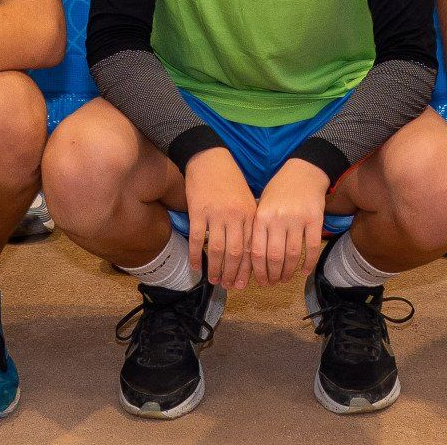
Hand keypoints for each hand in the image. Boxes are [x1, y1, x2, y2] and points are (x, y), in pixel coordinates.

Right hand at [183, 148, 257, 289]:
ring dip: (215, 269)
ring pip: (216, 250)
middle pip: (234, 253)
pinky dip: (196, 255)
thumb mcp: (247, 200)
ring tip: (214, 281)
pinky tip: (195, 266)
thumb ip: (248, 224)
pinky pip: (197, 239)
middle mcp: (234, 216)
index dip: (246, 269)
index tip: (243, 284)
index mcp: (249, 214)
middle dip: (231, 274)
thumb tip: (249, 254)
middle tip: (228, 286)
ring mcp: (215, 214)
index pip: (251, 248)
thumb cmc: (230, 181)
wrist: (211, 159)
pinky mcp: (198, 211)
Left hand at [250, 159, 329, 283]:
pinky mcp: (315, 219)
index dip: (258, 271)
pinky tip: (305, 271)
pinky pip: (312, 247)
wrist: (303, 171)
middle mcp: (278, 219)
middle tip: (274, 283)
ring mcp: (298, 219)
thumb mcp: (262, 205)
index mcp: (262, 217)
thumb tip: (252, 261)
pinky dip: (309, 263)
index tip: (260, 282)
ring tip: (286, 279)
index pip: (257, 252)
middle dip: (274, 275)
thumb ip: (258, 229)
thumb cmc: (279, 191)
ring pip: (293, 255)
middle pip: (275, 257)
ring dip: (289, 272)